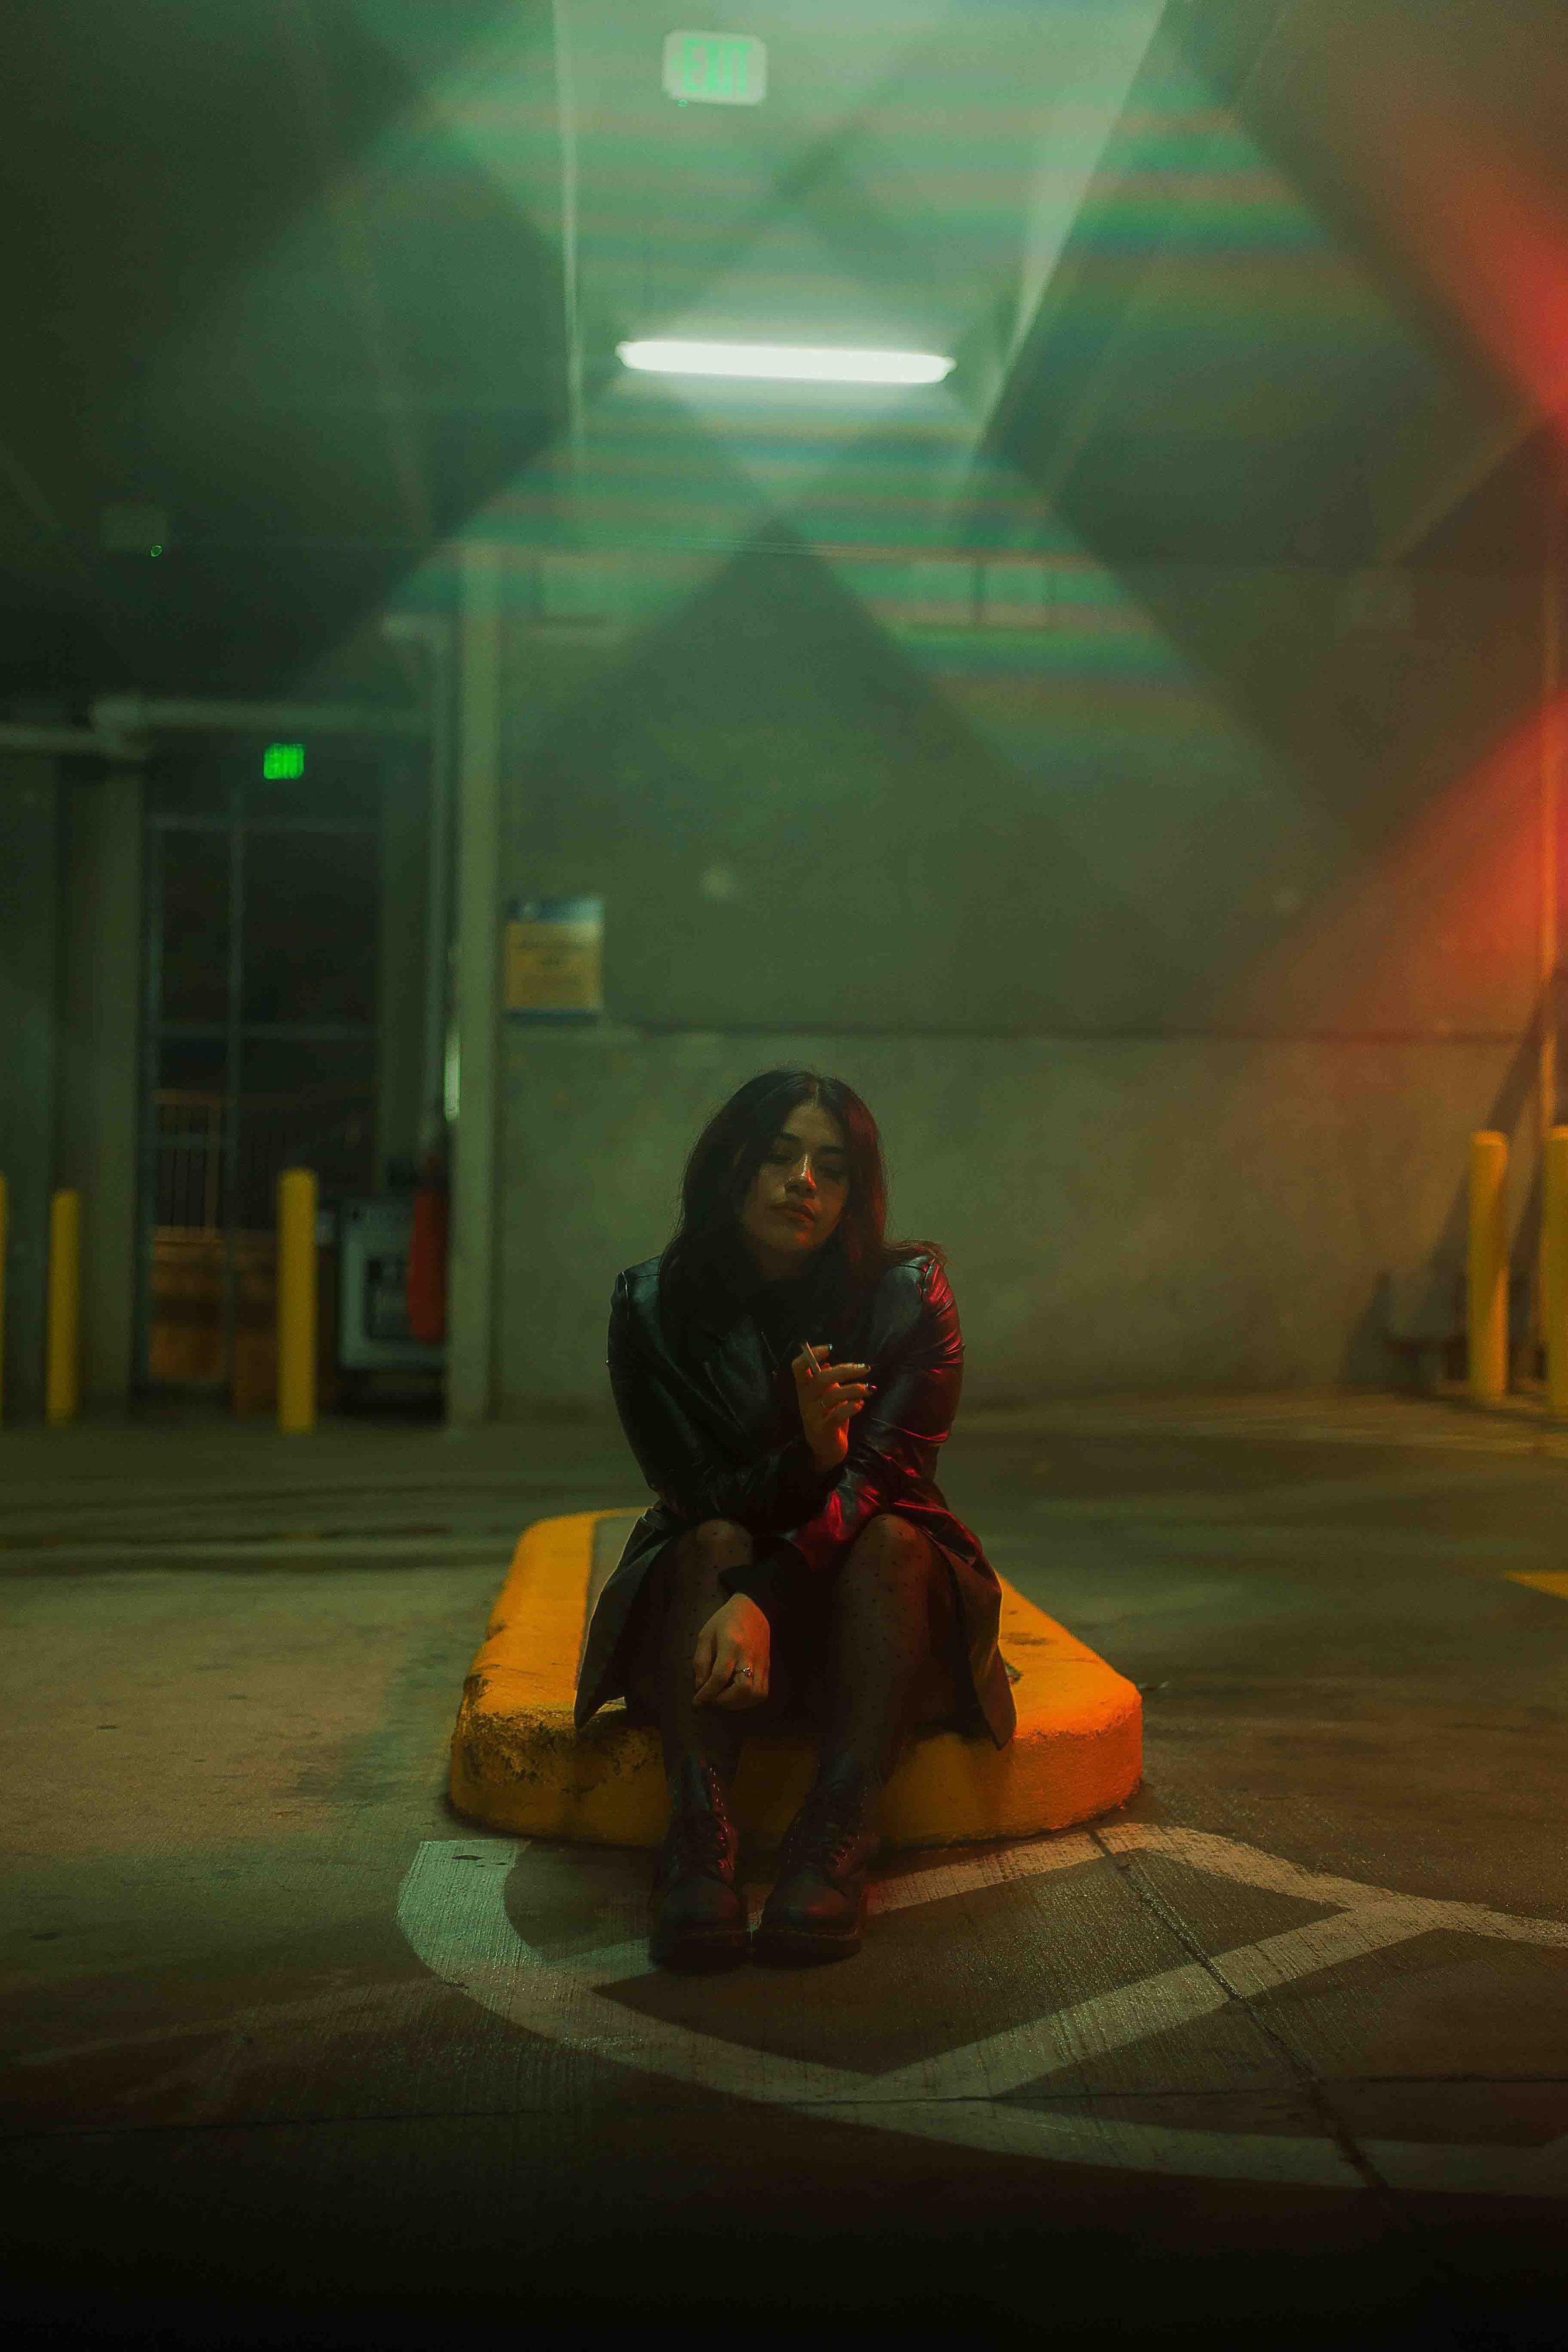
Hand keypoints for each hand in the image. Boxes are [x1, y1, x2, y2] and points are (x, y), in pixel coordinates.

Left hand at [693, 1594, 770, 1708]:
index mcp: (731, 1645)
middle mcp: (749, 1657)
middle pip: (742, 1689)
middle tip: (712, 1699)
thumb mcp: (706, 1635)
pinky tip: (738, 1696)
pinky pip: (763, 1692)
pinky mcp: (767, 1668)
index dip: (707, 1693)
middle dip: (724, 1701)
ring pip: (756, 1694)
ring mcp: (761, 1663)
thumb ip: (701, 1661)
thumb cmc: (725, 1620)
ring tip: (725, 1699)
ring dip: (738, 1704)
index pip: (720, 1676)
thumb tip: (700, 1686)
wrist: (753, 1609)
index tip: (697, 1701)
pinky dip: (749, 1700)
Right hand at [791, 1342, 872, 1471]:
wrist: (827, 1451)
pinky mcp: (823, 1430)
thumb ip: (828, 1383)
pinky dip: (851, 1407)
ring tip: (868, 1389)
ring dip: (854, 1389)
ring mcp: (812, 1416)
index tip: (830, 1349)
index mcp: (804, 1389)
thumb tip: (828, 1364)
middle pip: (821, 1378)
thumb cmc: (829, 1419)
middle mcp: (805, 1401)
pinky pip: (836, 1415)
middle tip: (865, 1369)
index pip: (798, 1367)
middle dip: (845, 1370)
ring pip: (832, 1396)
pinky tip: (860, 1405)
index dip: (812, 1355)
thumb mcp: (828, 1398)